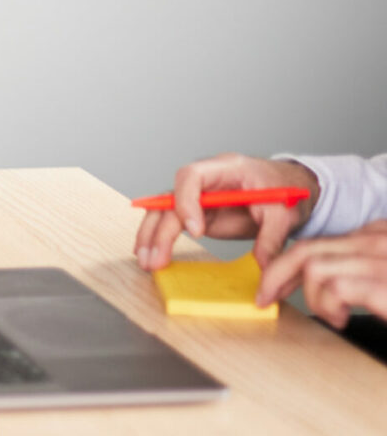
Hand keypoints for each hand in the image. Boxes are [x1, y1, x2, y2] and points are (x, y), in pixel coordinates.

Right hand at [133, 154, 318, 270]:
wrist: (287, 189)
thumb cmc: (284, 190)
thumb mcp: (283, 214)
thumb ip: (272, 238)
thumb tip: (263, 266)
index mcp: (226, 169)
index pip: (192, 176)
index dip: (187, 201)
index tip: (195, 230)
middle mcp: (204, 181)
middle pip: (170, 199)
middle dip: (159, 230)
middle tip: (157, 257)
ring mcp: (197, 197)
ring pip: (162, 212)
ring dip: (151, 236)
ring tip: (148, 262)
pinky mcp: (196, 213)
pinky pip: (169, 222)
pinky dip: (157, 238)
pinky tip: (150, 255)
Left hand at [258, 223, 386, 326]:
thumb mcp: (381, 272)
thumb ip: (357, 267)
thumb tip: (319, 283)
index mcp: (376, 233)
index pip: (317, 243)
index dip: (287, 266)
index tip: (278, 286)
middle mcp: (377, 239)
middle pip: (306, 250)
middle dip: (276, 276)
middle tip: (267, 298)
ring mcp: (381, 258)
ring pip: (313, 267)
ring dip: (312, 298)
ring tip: (332, 316)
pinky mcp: (386, 283)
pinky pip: (336, 289)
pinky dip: (328, 307)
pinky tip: (341, 318)